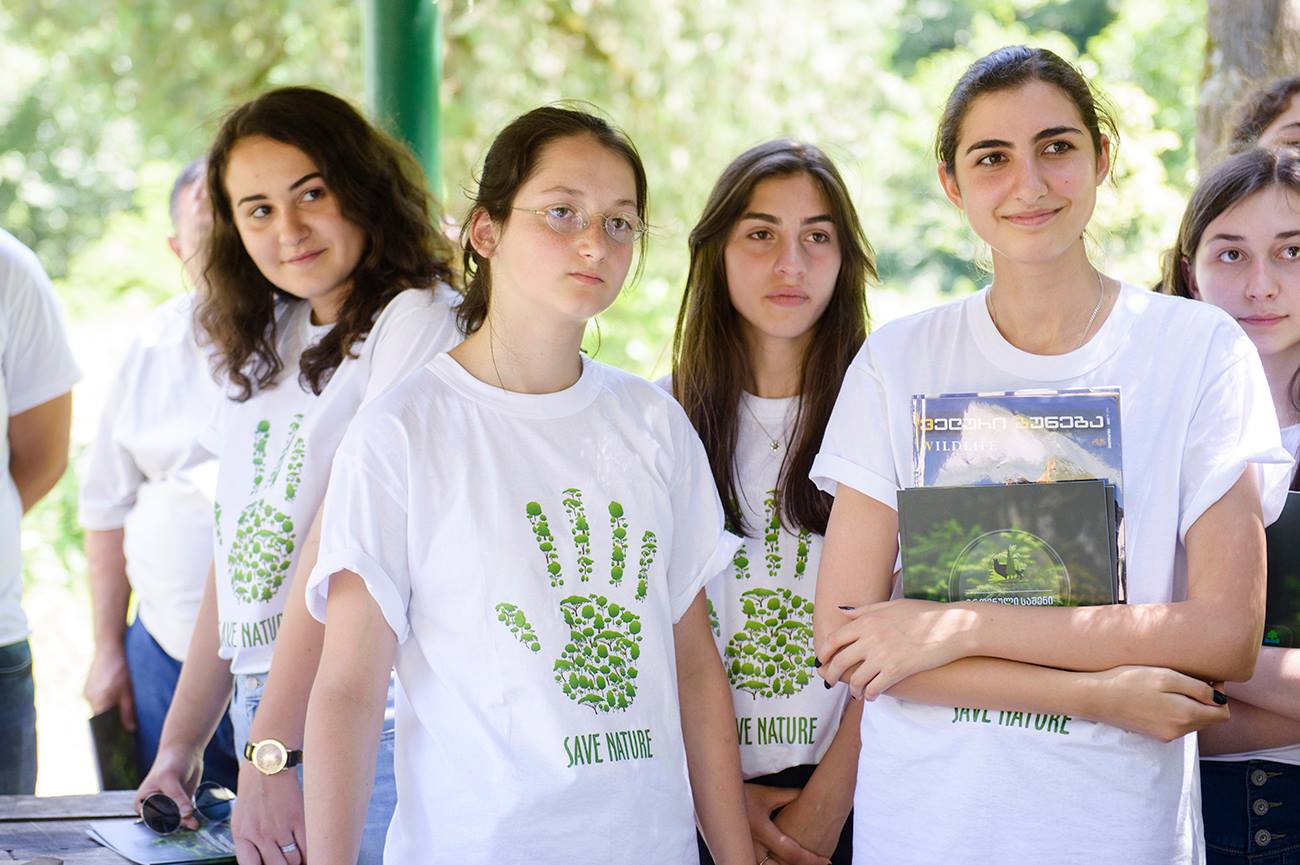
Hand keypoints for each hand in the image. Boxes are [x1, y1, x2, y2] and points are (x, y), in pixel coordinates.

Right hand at [84, 644, 135, 731]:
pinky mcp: (88, 686)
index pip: (101, 725)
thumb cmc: (121, 668)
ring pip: (99, 707)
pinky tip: (116, 698)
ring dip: (109, 710)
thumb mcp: (128, 690)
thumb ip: (128, 711)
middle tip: (124, 728)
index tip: (118, 741)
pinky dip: (106, 701)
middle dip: (111, 722)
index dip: (110, 733)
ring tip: (121, 712)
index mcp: (98, 702)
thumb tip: (130, 730)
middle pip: (100, 717)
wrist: (108, 646)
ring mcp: (87, 692)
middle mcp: (89, 699)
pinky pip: (97, 699)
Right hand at [134, 744, 202, 830]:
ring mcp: (169, 805)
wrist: (185, 751)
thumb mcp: (170, 779)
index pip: (152, 817)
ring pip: (176, 818)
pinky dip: (191, 817)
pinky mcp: (182, 803)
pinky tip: (197, 821)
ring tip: (195, 825)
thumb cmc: (170, 762)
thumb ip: (177, 797)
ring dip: (186, 822)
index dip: (163, 821)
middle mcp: (154, 806)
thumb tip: (186, 814)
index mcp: (142, 802)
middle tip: (189, 824)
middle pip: (165, 820)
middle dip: (176, 824)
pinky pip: (186, 814)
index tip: (175, 822)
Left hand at [232, 761, 305, 864]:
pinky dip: (310, 852)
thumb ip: (249, 842)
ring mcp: (279, 827)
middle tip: (289, 861)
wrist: (267, 764)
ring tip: (299, 856)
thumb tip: (263, 861)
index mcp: (242, 835)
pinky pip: (306, 845)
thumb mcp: (241, 818)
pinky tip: (310, 850)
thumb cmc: (254, 790)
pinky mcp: (297, 818)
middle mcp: (259, 834)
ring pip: (293, 860)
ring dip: (298, 861)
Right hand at [743, 784, 829, 864]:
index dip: (811, 860)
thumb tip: (810, 796)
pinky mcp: (741, 854)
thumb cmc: (743, 794)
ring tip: (803, 864)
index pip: (791, 853)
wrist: (715, 797)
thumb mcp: (767, 794)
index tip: (826, 861)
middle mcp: (752, 845)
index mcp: (761, 830)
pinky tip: (784, 863)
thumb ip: (790, 797)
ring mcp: (745, 852)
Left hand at [818, 599, 974, 699]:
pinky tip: (871, 696)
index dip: (824, 653)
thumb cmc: (925, 613)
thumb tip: (841, 611)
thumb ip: (865, 610)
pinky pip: (874, 688)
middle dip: (831, 674)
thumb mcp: (892, 605)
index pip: (835, 639)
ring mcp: (883, 655)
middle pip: (840, 661)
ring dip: (852, 689)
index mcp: (868, 620)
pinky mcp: (897, 670)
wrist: (952, 627)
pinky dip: (869, 694)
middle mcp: (871, 637)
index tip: (822, 660)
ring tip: (856, 692)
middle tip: (829, 681)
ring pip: (856, 678)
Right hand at [1087, 665, 1228, 741]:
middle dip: (1207, 701)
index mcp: (1186, 716)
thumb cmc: (1130, 681)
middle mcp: (1180, 731)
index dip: (1220, 695)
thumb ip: (1197, 689)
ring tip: (1173, 688)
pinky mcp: (1155, 734)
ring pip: (1194, 722)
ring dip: (1192, 706)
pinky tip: (1160, 698)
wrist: (1098, 697)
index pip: (1222, 714)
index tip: (1208, 678)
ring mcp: (1167, 735)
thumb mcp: (1166, 677)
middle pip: (1209, 719)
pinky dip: (1177, 712)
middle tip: (1190, 680)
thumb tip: (1220, 698)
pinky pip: (1178, 725)